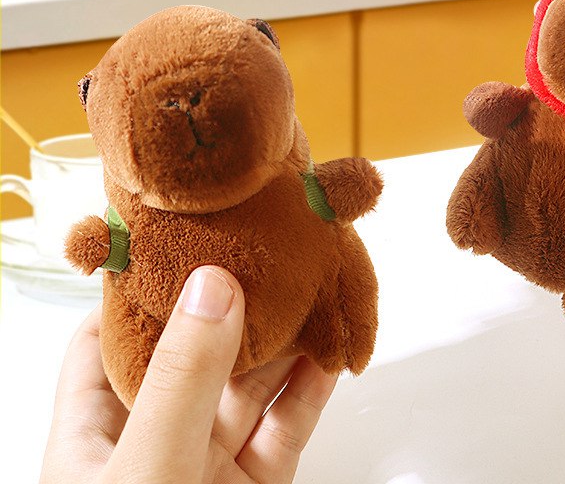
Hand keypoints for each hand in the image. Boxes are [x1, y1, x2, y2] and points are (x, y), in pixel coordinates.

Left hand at [40, 266, 336, 483]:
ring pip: (248, 388)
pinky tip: (326, 355)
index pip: (104, 344)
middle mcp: (153, 443)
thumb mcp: (149, 467)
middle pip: (192, 356)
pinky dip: (311, 391)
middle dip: (229, 307)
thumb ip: (182, 382)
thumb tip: (212, 289)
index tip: (178, 245)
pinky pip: (286, 427)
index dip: (136, 291)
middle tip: (262, 255)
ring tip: (307, 290)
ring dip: (282, 343)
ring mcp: (206, 464)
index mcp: (95, 439)